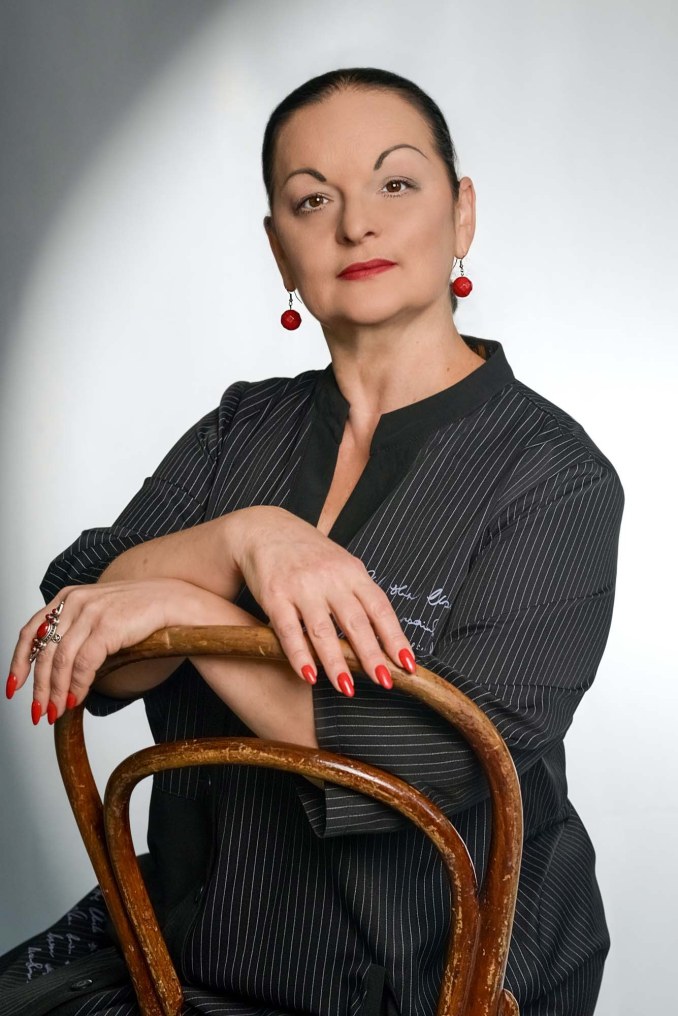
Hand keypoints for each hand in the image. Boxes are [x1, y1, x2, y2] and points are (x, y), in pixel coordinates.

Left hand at [6, 578, 197, 723]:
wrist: (172, 601)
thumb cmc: (139, 609)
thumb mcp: (99, 613)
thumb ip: (76, 629)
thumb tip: (57, 667)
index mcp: (68, 597)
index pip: (31, 631)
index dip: (19, 661)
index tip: (14, 685)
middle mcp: (74, 602)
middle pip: (43, 651)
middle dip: (38, 687)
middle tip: (38, 710)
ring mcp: (90, 613)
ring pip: (60, 661)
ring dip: (56, 692)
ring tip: (56, 711)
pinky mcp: (106, 626)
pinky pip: (83, 664)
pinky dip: (76, 686)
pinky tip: (76, 699)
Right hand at [230, 506, 416, 695]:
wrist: (264, 528)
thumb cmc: (308, 553)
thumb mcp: (341, 564)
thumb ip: (359, 595)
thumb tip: (385, 637)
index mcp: (352, 571)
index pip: (380, 608)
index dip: (395, 638)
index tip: (407, 664)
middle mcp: (329, 577)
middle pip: (356, 621)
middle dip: (371, 655)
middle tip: (385, 681)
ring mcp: (301, 586)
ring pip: (322, 630)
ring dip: (336, 662)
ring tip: (347, 687)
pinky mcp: (274, 595)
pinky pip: (288, 631)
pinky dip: (299, 656)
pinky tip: (309, 676)